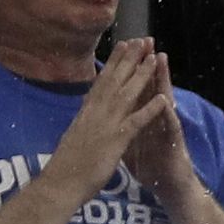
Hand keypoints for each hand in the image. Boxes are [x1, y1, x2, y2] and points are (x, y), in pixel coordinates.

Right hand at [45, 38, 176, 202]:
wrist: (59, 184)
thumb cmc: (67, 166)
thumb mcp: (75, 136)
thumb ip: (84, 122)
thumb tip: (85, 113)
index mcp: (86, 112)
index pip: (102, 81)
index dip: (114, 63)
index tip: (124, 45)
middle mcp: (94, 113)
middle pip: (114, 80)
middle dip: (129, 59)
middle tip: (141, 39)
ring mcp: (104, 125)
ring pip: (126, 94)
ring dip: (141, 75)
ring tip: (153, 58)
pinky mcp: (114, 141)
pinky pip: (136, 122)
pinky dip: (150, 109)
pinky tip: (164, 99)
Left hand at [121, 46, 208, 218]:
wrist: (170, 188)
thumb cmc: (152, 167)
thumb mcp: (131, 142)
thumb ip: (124, 124)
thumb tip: (109, 114)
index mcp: (141, 117)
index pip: (134, 88)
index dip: (128, 68)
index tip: (123, 47)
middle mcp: (156, 119)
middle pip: (150, 87)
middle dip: (146, 64)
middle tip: (145, 41)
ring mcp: (166, 130)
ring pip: (163, 101)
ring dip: (162, 80)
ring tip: (160, 59)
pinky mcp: (173, 146)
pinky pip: (170, 129)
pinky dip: (167, 115)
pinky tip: (166, 102)